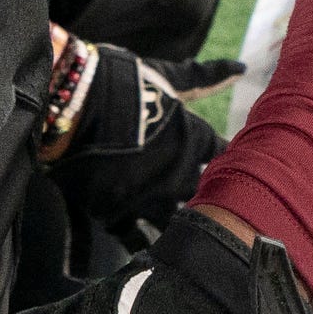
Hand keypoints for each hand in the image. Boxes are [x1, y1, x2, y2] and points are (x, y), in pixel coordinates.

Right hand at [43, 42, 237, 236]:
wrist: (69, 104)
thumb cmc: (121, 82)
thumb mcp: (166, 77)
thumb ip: (205, 77)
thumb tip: (243, 66)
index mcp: (194, 140)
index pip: (222, 153)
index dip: (223, 154)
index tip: (227, 157)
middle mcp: (177, 175)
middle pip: (204, 191)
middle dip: (206, 190)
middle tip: (205, 190)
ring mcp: (146, 199)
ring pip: (177, 221)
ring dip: (181, 220)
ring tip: (184, 222)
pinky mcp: (115, 214)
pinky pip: (133, 239)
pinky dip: (140, 243)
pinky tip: (148, 246)